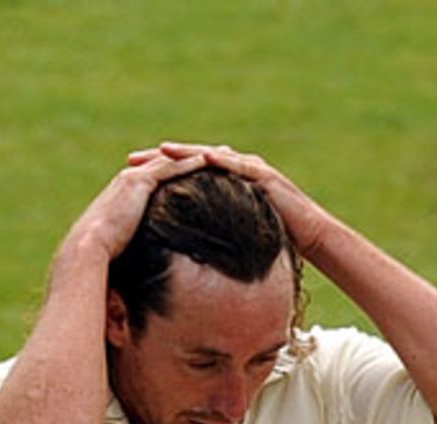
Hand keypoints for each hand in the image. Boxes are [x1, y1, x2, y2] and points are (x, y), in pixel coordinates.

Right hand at [66, 149, 208, 262]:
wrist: (87, 249)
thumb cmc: (102, 258)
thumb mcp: (122, 249)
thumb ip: (135, 246)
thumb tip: (142, 265)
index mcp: (126, 192)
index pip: (160, 176)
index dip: (182, 171)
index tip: (202, 169)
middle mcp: (130, 178)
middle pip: (170, 161)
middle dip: (195, 156)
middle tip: (221, 152)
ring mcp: (134, 177)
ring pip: (173, 160)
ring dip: (199, 155)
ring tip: (224, 153)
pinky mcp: (139, 182)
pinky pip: (170, 168)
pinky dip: (190, 163)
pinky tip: (210, 162)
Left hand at [128, 141, 329, 258]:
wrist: (310, 236)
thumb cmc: (270, 241)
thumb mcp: (229, 239)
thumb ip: (207, 238)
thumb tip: (180, 259)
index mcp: (220, 183)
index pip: (182, 174)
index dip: (154, 175)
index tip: (125, 179)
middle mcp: (232, 169)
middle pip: (189, 159)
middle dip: (159, 158)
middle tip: (131, 160)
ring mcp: (249, 169)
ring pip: (211, 156)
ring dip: (186, 152)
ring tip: (161, 151)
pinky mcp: (265, 176)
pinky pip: (239, 166)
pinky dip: (222, 161)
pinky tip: (203, 158)